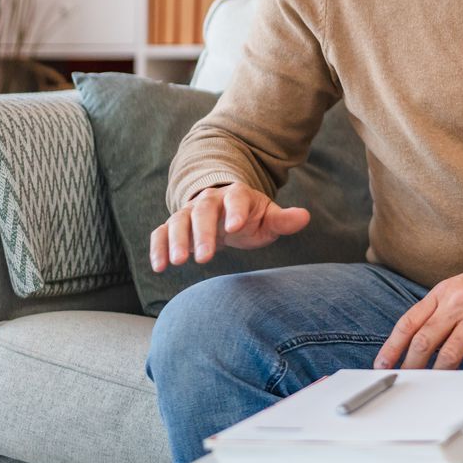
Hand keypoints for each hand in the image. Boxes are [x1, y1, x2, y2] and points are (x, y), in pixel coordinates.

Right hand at [149, 182, 309, 270]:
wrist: (224, 212)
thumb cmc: (251, 217)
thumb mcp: (269, 218)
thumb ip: (284, 219)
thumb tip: (305, 217)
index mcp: (237, 195)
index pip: (236, 198)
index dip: (235, 211)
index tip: (235, 228)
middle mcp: (209, 200)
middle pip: (203, 211)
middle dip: (202, 233)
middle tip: (204, 258)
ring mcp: (189, 212)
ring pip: (178, 221)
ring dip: (177, 241)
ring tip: (179, 262)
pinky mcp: (174, 226)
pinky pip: (161, 233)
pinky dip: (158, 247)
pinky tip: (159, 267)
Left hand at [375, 244, 462, 371]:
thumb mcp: (460, 286)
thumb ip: (440, 310)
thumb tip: (418, 342)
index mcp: (444, 292)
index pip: (409, 321)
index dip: (392, 346)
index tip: (383, 364)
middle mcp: (459, 302)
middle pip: (425, 340)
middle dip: (411, 365)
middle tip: (405, 381)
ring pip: (449, 353)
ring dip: (438, 374)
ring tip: (431, 386)